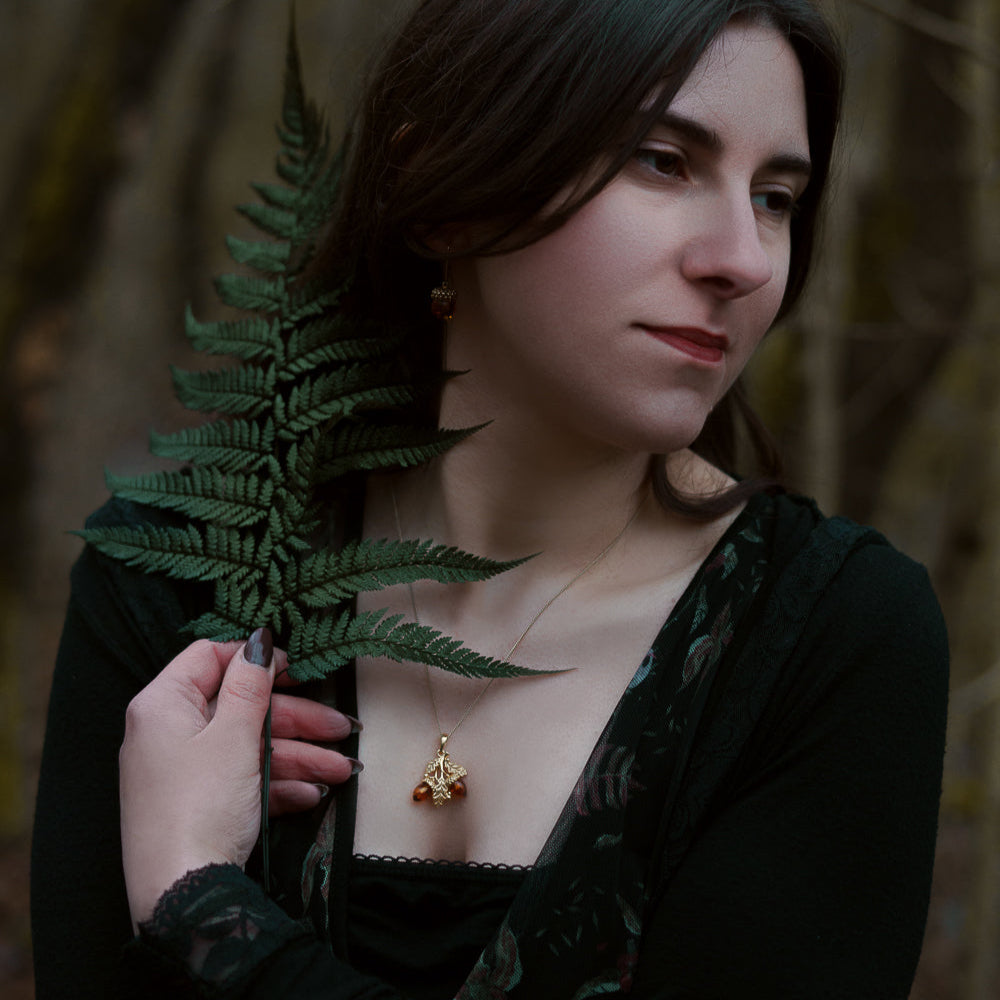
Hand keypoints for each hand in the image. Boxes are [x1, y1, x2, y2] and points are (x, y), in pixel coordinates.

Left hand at [119, 629, 358, 929]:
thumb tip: (259, 638)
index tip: (299, 669)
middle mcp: (168, 732)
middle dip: (297, 722)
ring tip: (342, 773)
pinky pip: (241, 781)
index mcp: (164, 704)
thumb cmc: (202, 803)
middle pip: (240, 707)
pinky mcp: (198, 803)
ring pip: (249, 748)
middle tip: (342, 730)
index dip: (256, 659)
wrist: (181, 896)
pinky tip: (311, 797)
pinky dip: (276, 786)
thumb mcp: (234, 735)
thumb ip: (250, 683)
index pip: (209, 657)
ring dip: (299, 758)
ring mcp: (183, 771)